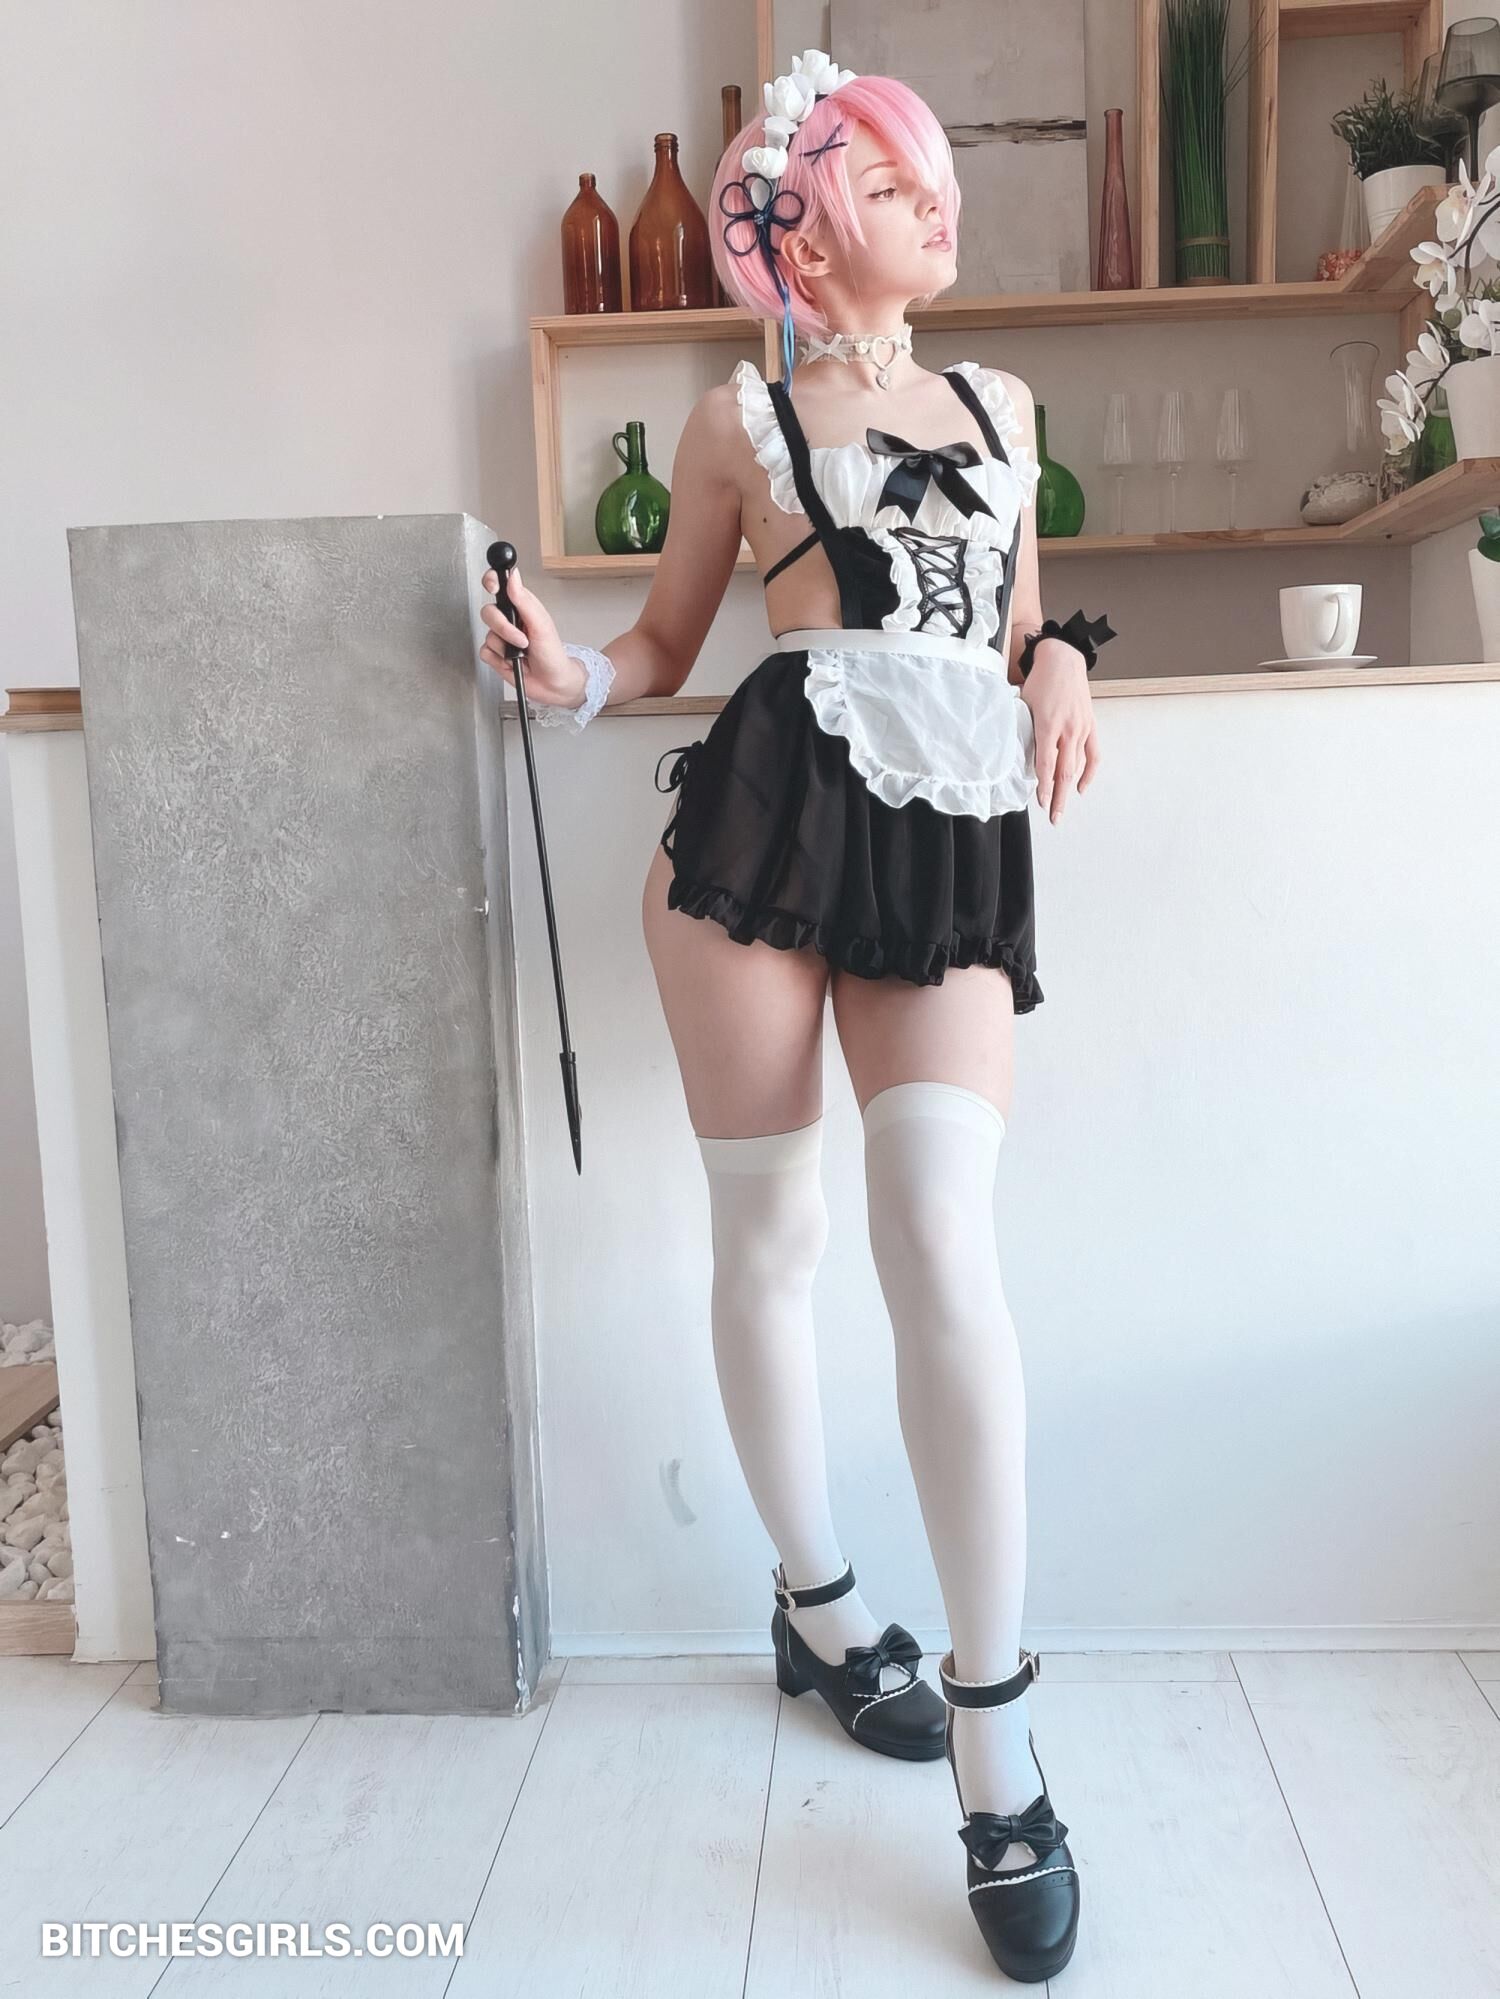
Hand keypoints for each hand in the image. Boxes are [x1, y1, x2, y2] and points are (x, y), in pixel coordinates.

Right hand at [478, 562, 586, 710]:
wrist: (552, 684)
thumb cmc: (552, 654)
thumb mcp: (541, 624)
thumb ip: (524, 600)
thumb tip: (514, 576)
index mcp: (521, 606)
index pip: (500, 585)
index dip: (491, 581)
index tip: (493, 587)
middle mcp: (509, 619)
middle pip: (488, 612)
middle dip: (503, 627)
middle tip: (521, 638)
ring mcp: (501, 637)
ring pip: (487, 634)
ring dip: (505, 647)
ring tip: (522, 652)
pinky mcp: (495, 655)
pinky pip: (485, 652)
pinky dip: (499, 660)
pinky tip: (512, 662)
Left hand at [1019, 644, 1101, 823]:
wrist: (1063, 660)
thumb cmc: (1039, 682)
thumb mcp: (1023, 706)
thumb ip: (1022, 731)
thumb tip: (1016, 756)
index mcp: (1047, 725)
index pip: (1045, 765)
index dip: (1043, 787)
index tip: (1040, 802)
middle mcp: (1067, 730)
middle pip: (1063, 772)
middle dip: (1057, 797)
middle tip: (1053, 817)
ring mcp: (1081, 729)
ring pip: (1077, 767)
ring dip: (1068, 790)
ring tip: (1061, 808)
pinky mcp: (1090, 726)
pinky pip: (1093, 755)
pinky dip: (1088, 773)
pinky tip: (1080, 787)